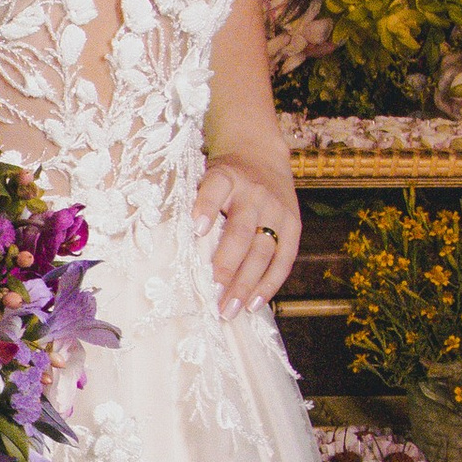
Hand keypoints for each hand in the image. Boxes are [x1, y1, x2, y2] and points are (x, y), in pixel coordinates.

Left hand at [194, 155, 297, 319]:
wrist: (261, 153)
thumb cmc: (224, 176)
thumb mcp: (206, 177)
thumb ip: (194, 204)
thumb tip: (167, 245)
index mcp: (226, 177)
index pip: (214, 189)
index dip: (207, 207)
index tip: (196, 228)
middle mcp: (254, 193)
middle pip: (241, 232)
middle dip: (226, 266)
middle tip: (212, 296)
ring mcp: (276, 209)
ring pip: (263, 251)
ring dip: (246, 284)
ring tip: (230, 309)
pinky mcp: (293, 222)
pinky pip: (284, 258)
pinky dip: (270, 283)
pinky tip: (254, 303)